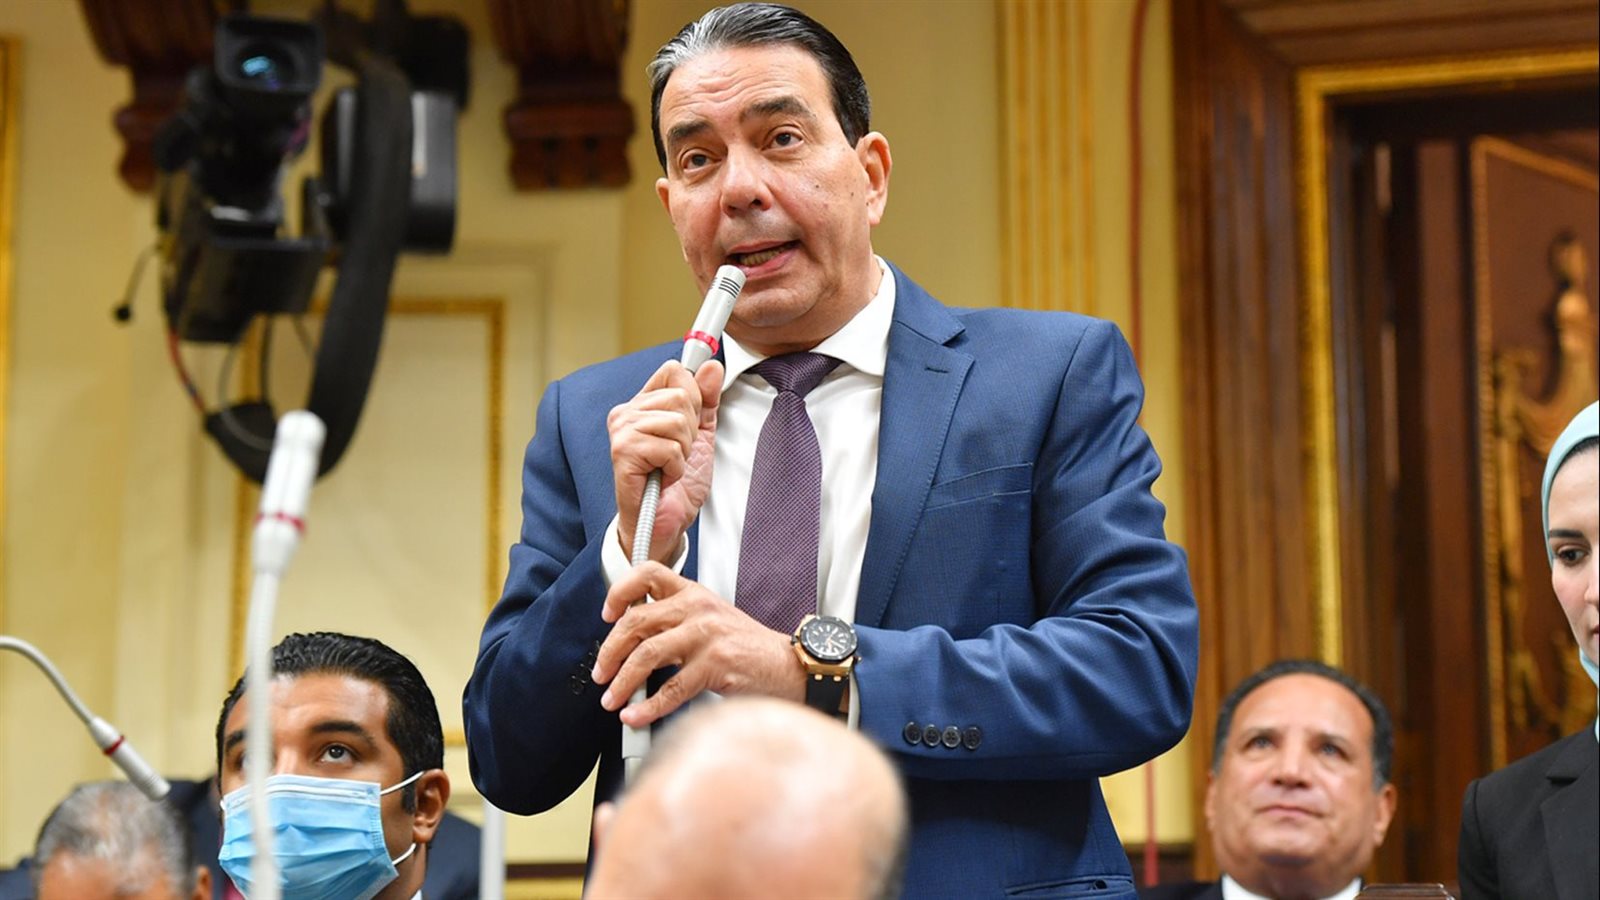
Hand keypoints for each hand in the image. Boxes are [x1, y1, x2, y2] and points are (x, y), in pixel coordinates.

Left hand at [593, 562, 803, 726]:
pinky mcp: (715, 664)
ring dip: (623, 682)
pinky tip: (637, 716)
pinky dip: (648, 707)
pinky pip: (671, 689)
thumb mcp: (712, 620)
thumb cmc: (749, 648)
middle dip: (610, 651)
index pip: (648, 574)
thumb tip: (631, 645)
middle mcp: (697, 608)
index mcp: (694, 594)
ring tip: (613, 700)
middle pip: (636, 621)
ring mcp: (706, 635)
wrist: (788, 666)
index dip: (620, 592)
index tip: (607, 615)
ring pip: (647, 656)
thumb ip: (676, 623)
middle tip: (601, 673)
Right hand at [607, 360, 722, 563]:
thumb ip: (706, 400)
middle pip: (681, 396)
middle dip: (691, 431)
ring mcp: (622, 431)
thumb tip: (711, 366)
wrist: (664, 522)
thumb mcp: (700, 435)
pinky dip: (676, 468)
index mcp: (643, 404)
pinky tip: (663, 477)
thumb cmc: (677, 483)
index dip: (694, 398)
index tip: (688, 426)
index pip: (675, 371)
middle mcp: (626, 412)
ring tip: (669, 466)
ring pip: (678, 422)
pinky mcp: (623, 452)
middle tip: (677, 454)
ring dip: (683, 452)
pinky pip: (670, 447)